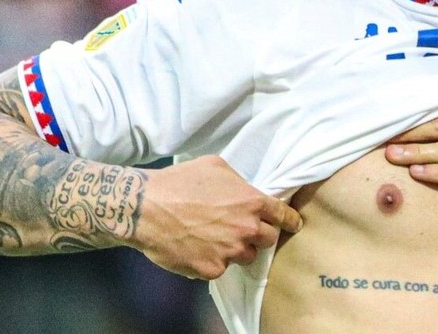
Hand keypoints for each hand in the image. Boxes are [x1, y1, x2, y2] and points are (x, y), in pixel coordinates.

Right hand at [132, 155, 301, 279]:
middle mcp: (246, 229)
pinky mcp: (211, 269)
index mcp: (252, 203)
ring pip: (246, 256)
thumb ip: (239, 182)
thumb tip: (246, 191)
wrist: (145, 207)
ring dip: (237, 249)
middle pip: (269, 239)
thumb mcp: (216, 167)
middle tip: (242, 229)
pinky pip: (221, 268)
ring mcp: (230, 252)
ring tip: (215, 238)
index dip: (289, 220)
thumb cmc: (179, 181)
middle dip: (259, 234)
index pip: (284, 216)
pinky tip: (197, 247)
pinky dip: (213, 260)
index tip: (292, 224)